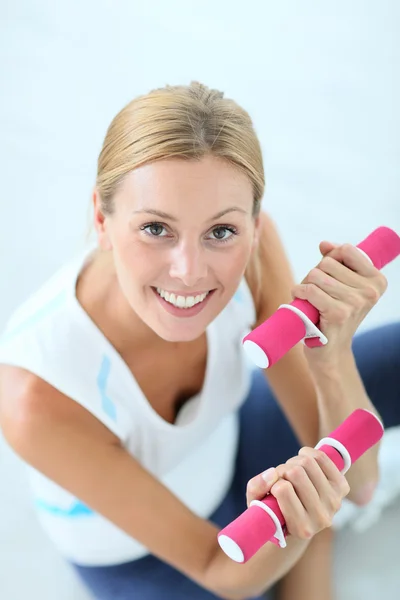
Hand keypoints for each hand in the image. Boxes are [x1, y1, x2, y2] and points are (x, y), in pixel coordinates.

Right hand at [246, 448, 349, 539]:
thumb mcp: (257, 504)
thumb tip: (272, 473)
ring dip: (293, 462)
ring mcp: (334, 502)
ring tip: (291, 473)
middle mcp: (321, 518)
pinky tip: (302, 461)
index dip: (273, 482)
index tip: (273, 488)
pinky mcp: (342, 487)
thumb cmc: (275, 511)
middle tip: (281, 478)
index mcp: (300, 528)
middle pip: (295, 473)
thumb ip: (256, 488)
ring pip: (308, 462)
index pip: (282, 489)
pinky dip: (307, 453)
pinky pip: (322, 458)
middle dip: (282, 470)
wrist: (303, 520)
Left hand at [291, 241, 387, 363]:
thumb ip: (337, 260)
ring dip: (305, 284)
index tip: (328, 273)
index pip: (346, 250)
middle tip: (317, 292)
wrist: (331, 349)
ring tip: (310, 299)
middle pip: (327, 262)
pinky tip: (300, 301)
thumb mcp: (342, 285)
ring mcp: (355, 303)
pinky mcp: (337, 314)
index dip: (330, 258)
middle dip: (315, 274)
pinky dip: (299, 293)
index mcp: (377, 281)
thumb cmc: (334, 313)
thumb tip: (325, 244)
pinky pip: (310, 290)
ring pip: (316, 274)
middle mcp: (370, 291)